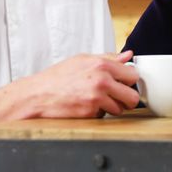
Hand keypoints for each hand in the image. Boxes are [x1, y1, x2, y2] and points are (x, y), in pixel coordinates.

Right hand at [12, 50, 139, 117]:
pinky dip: (99, 112)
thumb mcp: (83, 59)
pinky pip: (105, 115)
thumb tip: (128, 56)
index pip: (134, 75)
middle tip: (118, 96)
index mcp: (102, 65)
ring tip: (98, 100)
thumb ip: (109, 58)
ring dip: (113, 106)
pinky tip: (87, 105)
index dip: (129, 80)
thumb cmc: (58, 76)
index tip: (124, 82)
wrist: (37, 94)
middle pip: (133, 97)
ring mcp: (97, 99)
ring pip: (120, 109)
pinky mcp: (90, 113)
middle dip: (127, 98)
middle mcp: (102, 82)